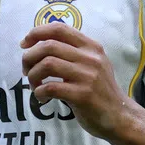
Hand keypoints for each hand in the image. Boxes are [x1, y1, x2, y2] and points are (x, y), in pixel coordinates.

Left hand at [20, 22, 130, 140]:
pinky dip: (39, 92)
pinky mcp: (83, 95)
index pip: (59, 28)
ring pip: (47, 64)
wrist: (119, 116)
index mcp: (91, 46)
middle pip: (48, 46)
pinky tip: (42, 98)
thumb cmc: (100, 90)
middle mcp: (90, 57)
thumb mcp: (92, 64)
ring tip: (34, 85)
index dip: (36, 33)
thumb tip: (37, 47)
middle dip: (29, 57)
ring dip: (33, 75)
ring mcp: (87, 75)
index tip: (24, 44)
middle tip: (26, 70)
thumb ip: (72, 53)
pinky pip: (50, 87)